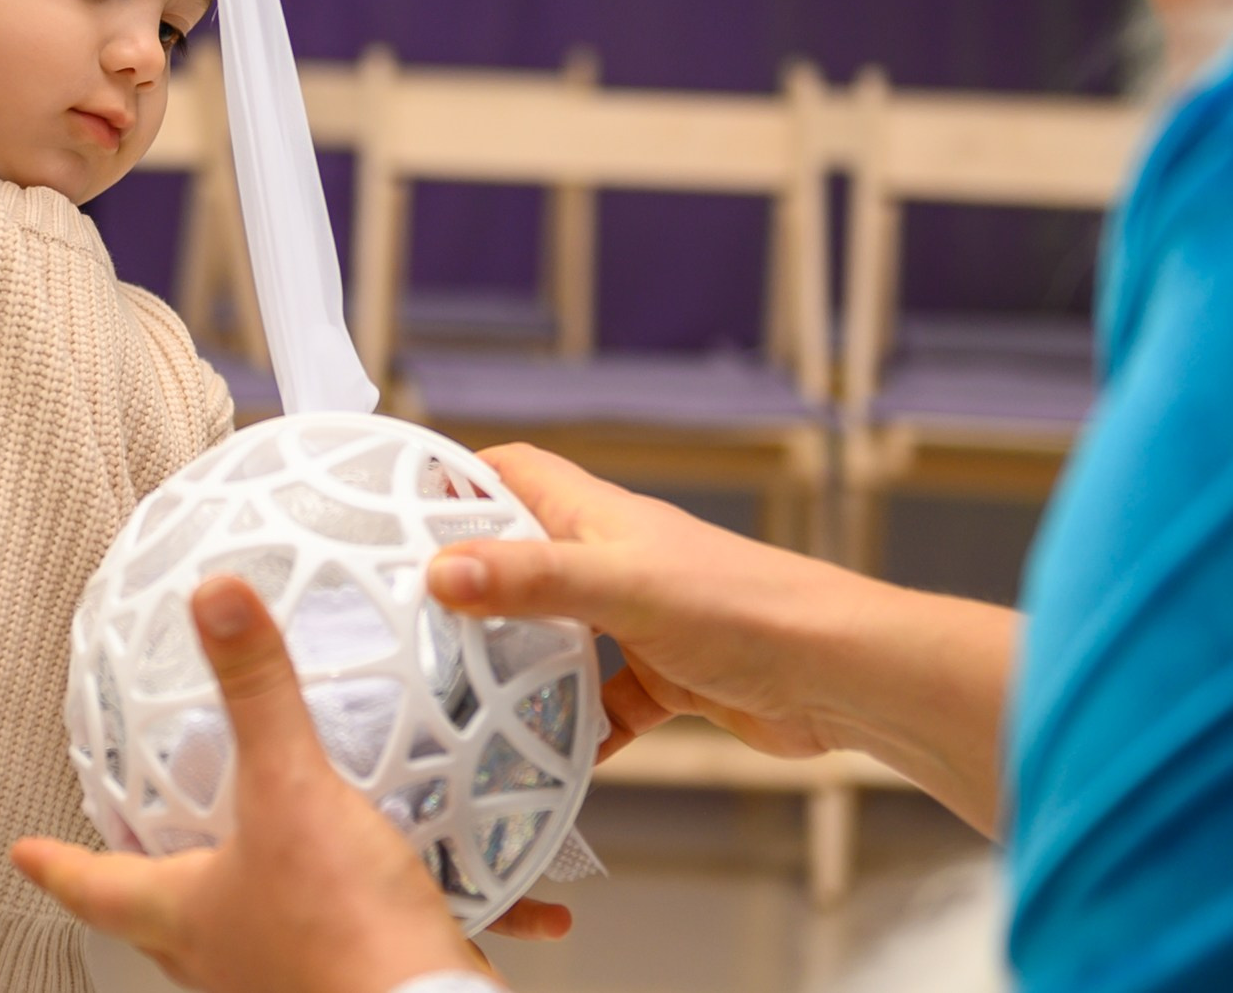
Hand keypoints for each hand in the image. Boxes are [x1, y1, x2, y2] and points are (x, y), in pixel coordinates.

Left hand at [13, 575, 567, 992]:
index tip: (26, 851)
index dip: (58, 862)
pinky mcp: (350, 977)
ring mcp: (289, 977)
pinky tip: (422, 876)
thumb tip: (217, 603)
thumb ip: (257, 691)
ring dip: (254, 894)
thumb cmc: (345, 937)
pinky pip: (348, 937)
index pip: (99, 886)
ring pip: (251, 935)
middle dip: (154, 883)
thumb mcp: (291, 789)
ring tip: (272, 848)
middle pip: (169, 922)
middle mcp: (229, 959)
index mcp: (191, 915)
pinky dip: (378, 905)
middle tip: (141, 851)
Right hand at [426, 445, 846, 763]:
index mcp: (599, 518)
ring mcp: (642, 621)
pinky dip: (576, 731)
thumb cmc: (746, 607)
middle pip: (525, 558)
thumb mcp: (621, 587)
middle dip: (471, 587)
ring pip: (559, 639)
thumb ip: (530, 579)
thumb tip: (440, 571)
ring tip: (460, 700)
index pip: (513, 471)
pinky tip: (547, 761)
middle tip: (408, 622)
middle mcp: (615, 560)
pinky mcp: (668, 678)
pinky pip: (603, 706)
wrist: (839, 674)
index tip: (393, 509)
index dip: (456, 478)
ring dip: (519, 668)